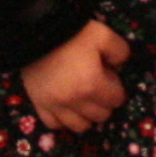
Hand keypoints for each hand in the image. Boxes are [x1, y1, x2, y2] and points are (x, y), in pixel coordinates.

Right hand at [19, 18, 130, 134]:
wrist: (35, 29)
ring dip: (86, 116)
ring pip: (80, 126)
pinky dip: (63, 120)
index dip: (116, 87)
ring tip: (83, 100)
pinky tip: (66, 108)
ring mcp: (54, 105)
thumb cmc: (72, 32)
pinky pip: (54, 125)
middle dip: (104, 102)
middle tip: (97, 86)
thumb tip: (120, 66)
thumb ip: (120, 51)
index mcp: (92, 84)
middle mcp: (74, 101)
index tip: (109, 76)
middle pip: (101, 116)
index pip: (117, 100)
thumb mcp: (103, 34)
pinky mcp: (38, 104)